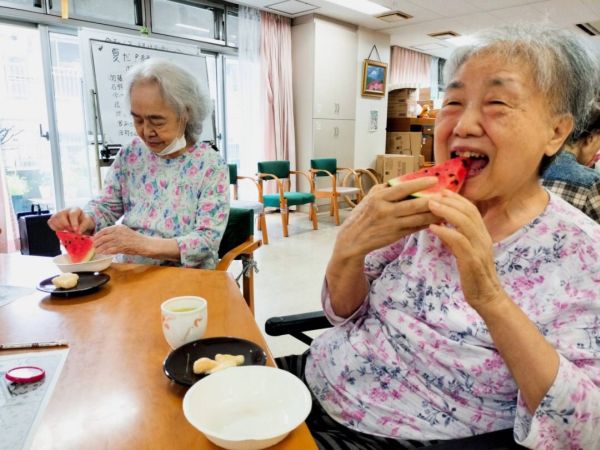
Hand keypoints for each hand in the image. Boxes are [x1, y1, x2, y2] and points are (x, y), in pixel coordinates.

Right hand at [48, 208, 94, 233]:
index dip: (74, 223)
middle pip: (61, 215)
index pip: (72, 214)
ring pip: (54, 219)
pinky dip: (55, 227)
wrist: (78, 221)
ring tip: (67, 229)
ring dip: (60, 227)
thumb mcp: (87, 222)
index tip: (75, 230)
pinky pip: (50, 222)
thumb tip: (78, 232)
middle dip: (66, 225)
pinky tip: (61, 229)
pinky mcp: (53, 217)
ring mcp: (58, 213)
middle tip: (70, 230)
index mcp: (75, 209)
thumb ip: (84, 226)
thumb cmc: (82, 221)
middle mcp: (65, 209)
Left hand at [93, 224, 147, 255]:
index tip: (94, 239)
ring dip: (99, 248)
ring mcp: (120, 239)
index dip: (97, 235)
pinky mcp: (122, 246)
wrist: (145, 244)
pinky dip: (105, 252)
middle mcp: (118, 232)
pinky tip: (103, 253)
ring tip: (96, 251)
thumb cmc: (135, 239)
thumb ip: (115, 233)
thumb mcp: (125, 232)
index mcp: (119, 227)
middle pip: (103, 237)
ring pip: (105, 244)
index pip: (104, 230)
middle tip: (93, 246)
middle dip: (96, 242)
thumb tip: (104, 237)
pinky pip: (110, 250)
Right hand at [334, 177, 442, 260]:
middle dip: (433, 200)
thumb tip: (407, 181)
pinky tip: (437, 220)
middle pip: (414, 204)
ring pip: (418, 218)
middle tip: (447, 195)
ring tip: (448, 208)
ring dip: (434, 213)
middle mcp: (385, 210)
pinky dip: (427, 224)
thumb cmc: (363, 215)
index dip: (420, 183)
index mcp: (379, 197)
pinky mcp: (395, 235)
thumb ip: (387, 190)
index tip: (434, 179)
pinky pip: (415, 228)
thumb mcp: (371, 198)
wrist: (352, 239)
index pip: (403, 188)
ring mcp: (391, 224)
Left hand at [427, 190, 503, 310]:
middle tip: (432, 195)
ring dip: (446, 212)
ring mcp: (479, 249)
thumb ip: (457, 238)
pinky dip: (446, 232)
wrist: (487, 297)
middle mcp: (483, 238)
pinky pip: (459, 242)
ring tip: (430, 206)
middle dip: (450, 201)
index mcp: (483, 235)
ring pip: (465, 223)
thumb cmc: (474, 275)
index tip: (442, 191)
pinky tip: (433, 227)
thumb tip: (441, 225)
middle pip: (468, 212)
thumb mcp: (466, 253)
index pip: (472, 209)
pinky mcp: (472, 261)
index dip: (457, 199)